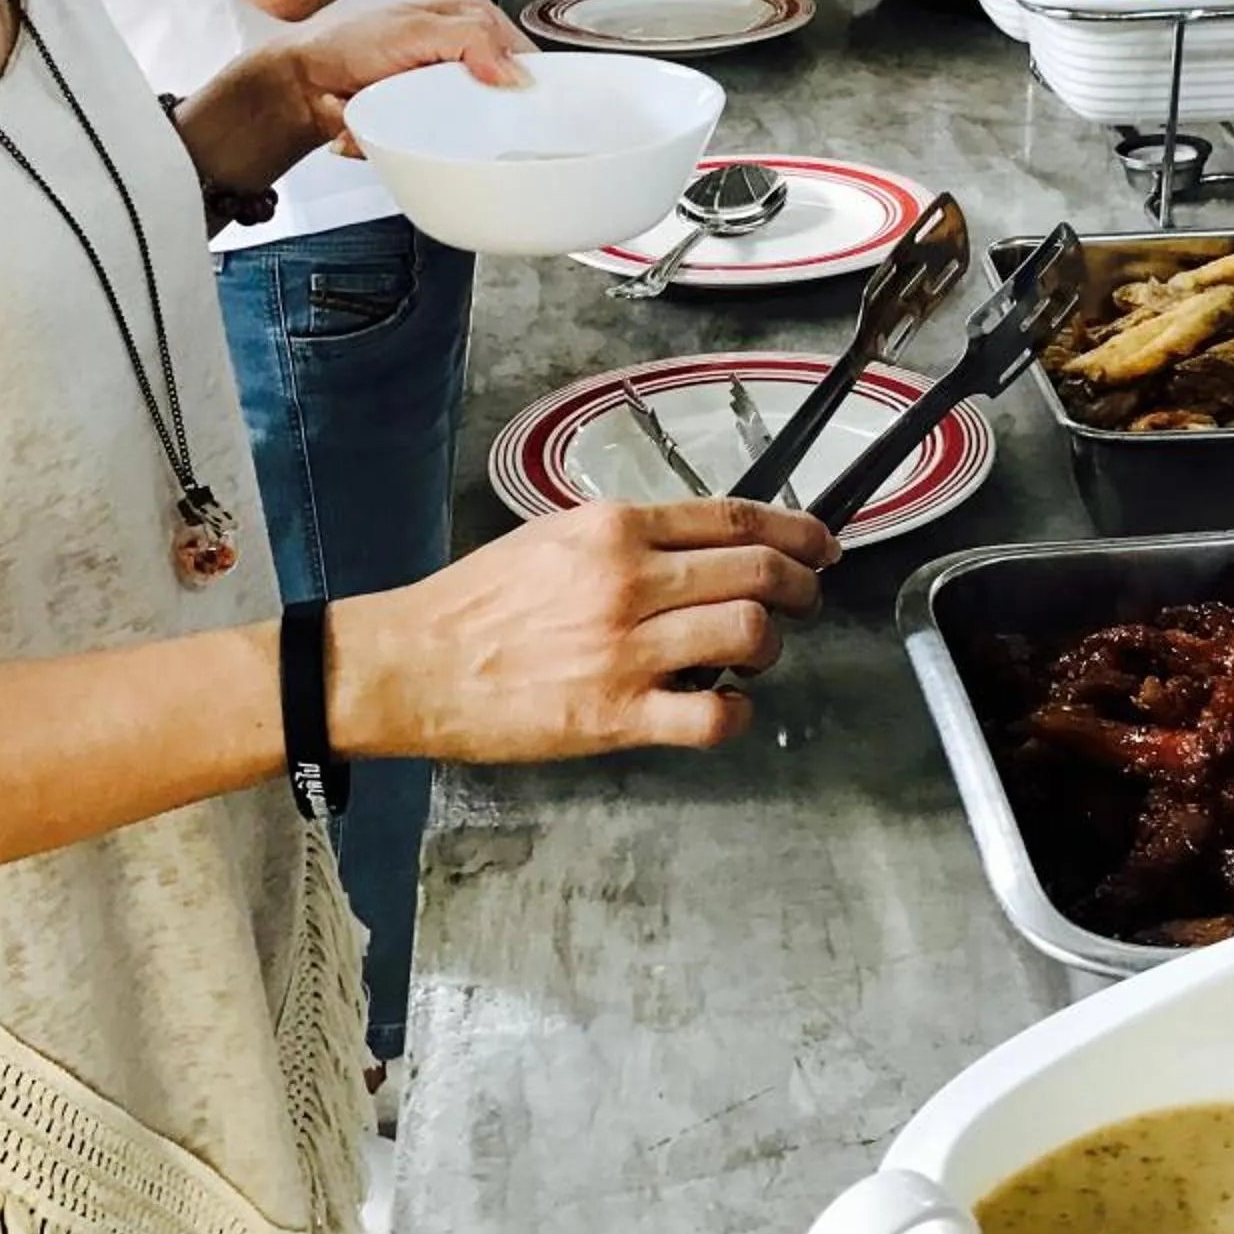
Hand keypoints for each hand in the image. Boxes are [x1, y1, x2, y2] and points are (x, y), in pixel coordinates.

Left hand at [291, 0, 528, 159]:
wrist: (304, 84)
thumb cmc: (347, 43)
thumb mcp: (415, 29)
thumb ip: (470, 40)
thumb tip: (515, 73)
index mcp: (474, 20)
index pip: (524, 54)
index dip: (526, 83)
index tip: (514, 107)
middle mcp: (467, 55)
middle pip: (507, 98)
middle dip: (483, 116)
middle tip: (447, 113)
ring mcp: (450, 91)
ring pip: (479, 128)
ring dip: (448, 134)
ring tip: (412, 119)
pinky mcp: (433, 123)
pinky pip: (448, 145)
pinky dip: (425, 146)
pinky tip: (401, 134)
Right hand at [332, 499, 838, 760]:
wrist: (413, 663)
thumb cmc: (476, 603)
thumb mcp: (554, 537)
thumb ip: (628, 538)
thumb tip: (697, 545)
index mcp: (614, 530)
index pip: (736, 517)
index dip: (796, 530)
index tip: (819, 544)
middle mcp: (628, 581)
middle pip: (759, 571)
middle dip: (802, 586)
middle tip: (806, 598)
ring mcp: (625, 650)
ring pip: (750, 634)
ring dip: (772, 646)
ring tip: (755, 655)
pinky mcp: (615, 715)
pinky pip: (712, 715)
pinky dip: (737, 713)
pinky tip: (724, 707)